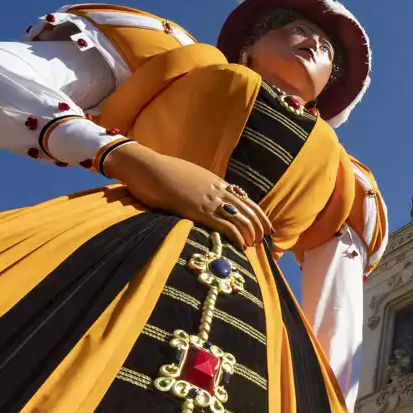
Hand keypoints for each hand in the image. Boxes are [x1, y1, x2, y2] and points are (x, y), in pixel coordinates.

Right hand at [104, 143, 274, 249]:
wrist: (146, 167)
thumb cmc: (160, 172)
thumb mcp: (187, 177)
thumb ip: (199, 186)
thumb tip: (200, 194)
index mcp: (215, 182)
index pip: (244, 198)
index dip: (257, 212)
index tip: (265, 224)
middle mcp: (217, 190)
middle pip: (248, 208)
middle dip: (259, 224)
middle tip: (265, 238)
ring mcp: (209, 200)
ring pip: (241, 217)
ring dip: (251, 232)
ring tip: (254, 244)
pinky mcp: (199, 210)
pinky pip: (225, 225)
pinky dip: (237, 236)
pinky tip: (242, 246)